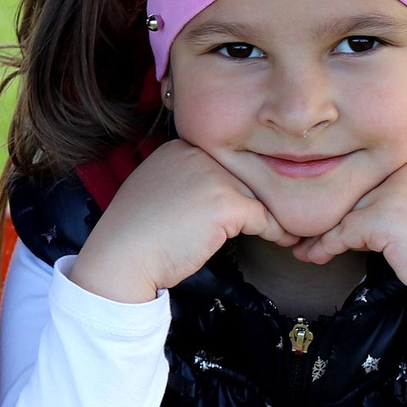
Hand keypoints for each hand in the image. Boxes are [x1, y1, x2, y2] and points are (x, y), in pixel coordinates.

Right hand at [70, 139, 297, 303]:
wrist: (121, 258)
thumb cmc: (135, 235)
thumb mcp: (156, 191)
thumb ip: (187, 181)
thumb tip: (222, 193)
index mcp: (178, 148)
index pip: (223, 162)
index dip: (237, 185)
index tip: (249, 205)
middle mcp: (197, 154)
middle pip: (243, 175)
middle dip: (258, 198)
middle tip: (275, 218)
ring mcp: (212, 176)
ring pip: (258, 194)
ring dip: (272, 214)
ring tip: (285, 229)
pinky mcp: (226, 204)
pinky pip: (265, 218)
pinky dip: (277, 231)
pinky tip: (282, 240)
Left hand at [290, 154, 406, 304]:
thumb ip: (396, 190)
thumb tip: (349, 199)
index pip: (371, 170)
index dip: (347, 192)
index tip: (325, 208)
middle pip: (355, 187)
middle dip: (329, 211)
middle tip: (303, 229)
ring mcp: (396, 189)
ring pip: (344, 208)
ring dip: (320, 230)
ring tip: (304, 246)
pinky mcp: (384, 217)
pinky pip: (342, 232)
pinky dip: (325, 246)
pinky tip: (314, 256)